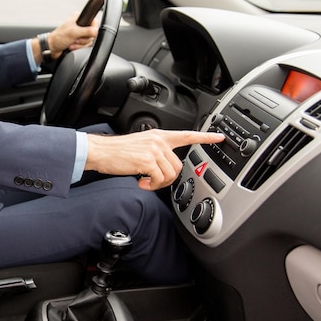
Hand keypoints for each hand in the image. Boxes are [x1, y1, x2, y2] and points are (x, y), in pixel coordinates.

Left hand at [32, 13, 97, 62]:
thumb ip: (86, 31)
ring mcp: (79, 33)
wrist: (51, 48)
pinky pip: (85, 45)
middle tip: (76, 39)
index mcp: (78, 17)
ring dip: (80, 44)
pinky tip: (72, 46)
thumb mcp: (74, 33)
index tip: (87, 34)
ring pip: (89, 40)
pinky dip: (79, 47)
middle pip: (92, 33)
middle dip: (83, 39)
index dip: (92, 29)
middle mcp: (79, 24)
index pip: (93, 21)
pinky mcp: (78, 40)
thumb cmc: (58, 38)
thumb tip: (96, 31)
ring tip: (72, 43)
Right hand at [85, 129, 224, 190]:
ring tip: (145, 181)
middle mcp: (159, 141)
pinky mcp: (148, 161)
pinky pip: (159, 180)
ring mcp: (154, 150)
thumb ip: (155, 151)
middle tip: (152, 181)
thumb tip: (163, 166)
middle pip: (178, 166)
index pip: (187, 135)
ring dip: (158, 184)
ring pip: (170, 175)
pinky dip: (151, 186)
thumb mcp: (140, 145)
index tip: (219, 138)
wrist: (101, 151)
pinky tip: (141, 182)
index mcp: (159, 136)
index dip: (205, 137)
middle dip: (167, 178)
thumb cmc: (116, 151)